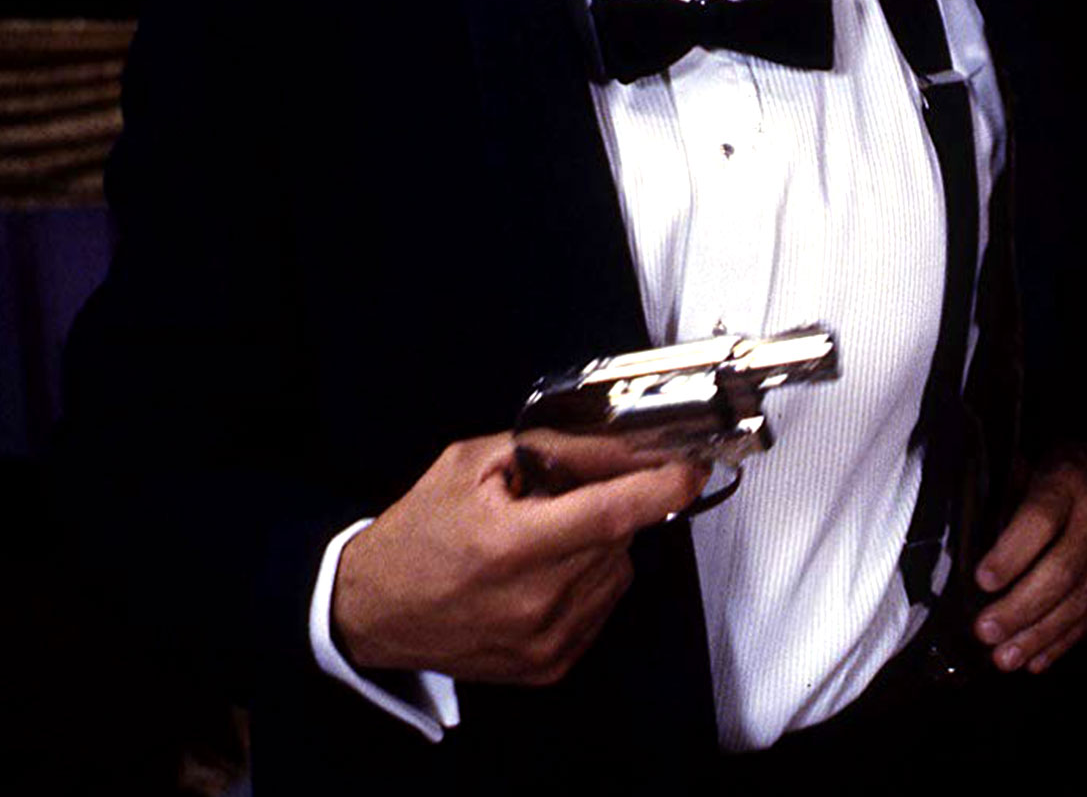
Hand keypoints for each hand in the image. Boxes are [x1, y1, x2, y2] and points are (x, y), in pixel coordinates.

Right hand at [333, 433, 707, 685]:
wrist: (372, 610)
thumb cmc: (419, 533)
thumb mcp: (475, 465)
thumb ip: (554, 449)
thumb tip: (623, 444)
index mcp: (509, 546)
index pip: (611, 514)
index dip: (661, 487)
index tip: (691, 466)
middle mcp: (533, 601)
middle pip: (618, 537)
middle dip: (608, 506)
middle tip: (559, 500)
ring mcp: (545, 640)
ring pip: (618, 570)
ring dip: (598, 546)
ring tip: (541, 541)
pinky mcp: (551, 665)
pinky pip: (603, 604)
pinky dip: (587, 580)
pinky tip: (542, 575)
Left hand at [972, 445, 1086, 673]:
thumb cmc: (1065, 471)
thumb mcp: (1034, 465)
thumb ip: (1007, 499)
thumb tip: (965, 541)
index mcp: (1070, 482)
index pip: (1042, 520)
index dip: (1012, 554)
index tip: (982, 581)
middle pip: (1062, 571)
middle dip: (1021, 608)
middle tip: (986, 631)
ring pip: (1079, 601)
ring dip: (1039, 636)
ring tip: (1005, 658)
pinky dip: (1062, 642)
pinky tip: (1036, 659)